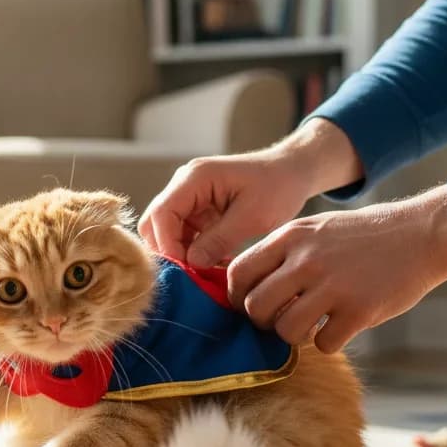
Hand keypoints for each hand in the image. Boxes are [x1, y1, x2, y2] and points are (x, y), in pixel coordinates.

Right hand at [139, 118, 362, 267]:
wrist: (291, 172)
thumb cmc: (277, 187)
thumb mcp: (252, 217)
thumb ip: (219, 239)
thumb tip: (192, 263)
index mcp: (194, 178)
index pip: (162, 214)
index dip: (168, 245)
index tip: (186, 269)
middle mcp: (184, 184)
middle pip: (155, 223)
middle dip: (169, 250)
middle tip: (191, 274)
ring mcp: (189, 197)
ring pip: (166, 231)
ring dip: (181, 253)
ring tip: (205, 272)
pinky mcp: (197, 209)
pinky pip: (183, 234)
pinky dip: (193, 251)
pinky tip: (213, 263)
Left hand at [227, 186, 446, 352]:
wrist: (422, 234)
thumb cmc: (363, 236)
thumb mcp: (315, 229)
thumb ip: (281, 253)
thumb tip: (247, 287)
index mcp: (291, 236)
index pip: (238, 273)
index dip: (238, 297)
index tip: (250, 305)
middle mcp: (306, 260)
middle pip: (256, 307)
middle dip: (263, 322)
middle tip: (281, 319)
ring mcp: (333, 286)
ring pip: (285, 331)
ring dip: (295, 335)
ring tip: (311, 325)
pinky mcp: (359, 311)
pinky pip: (323, 345)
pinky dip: (329, 343)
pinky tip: (340, 328)